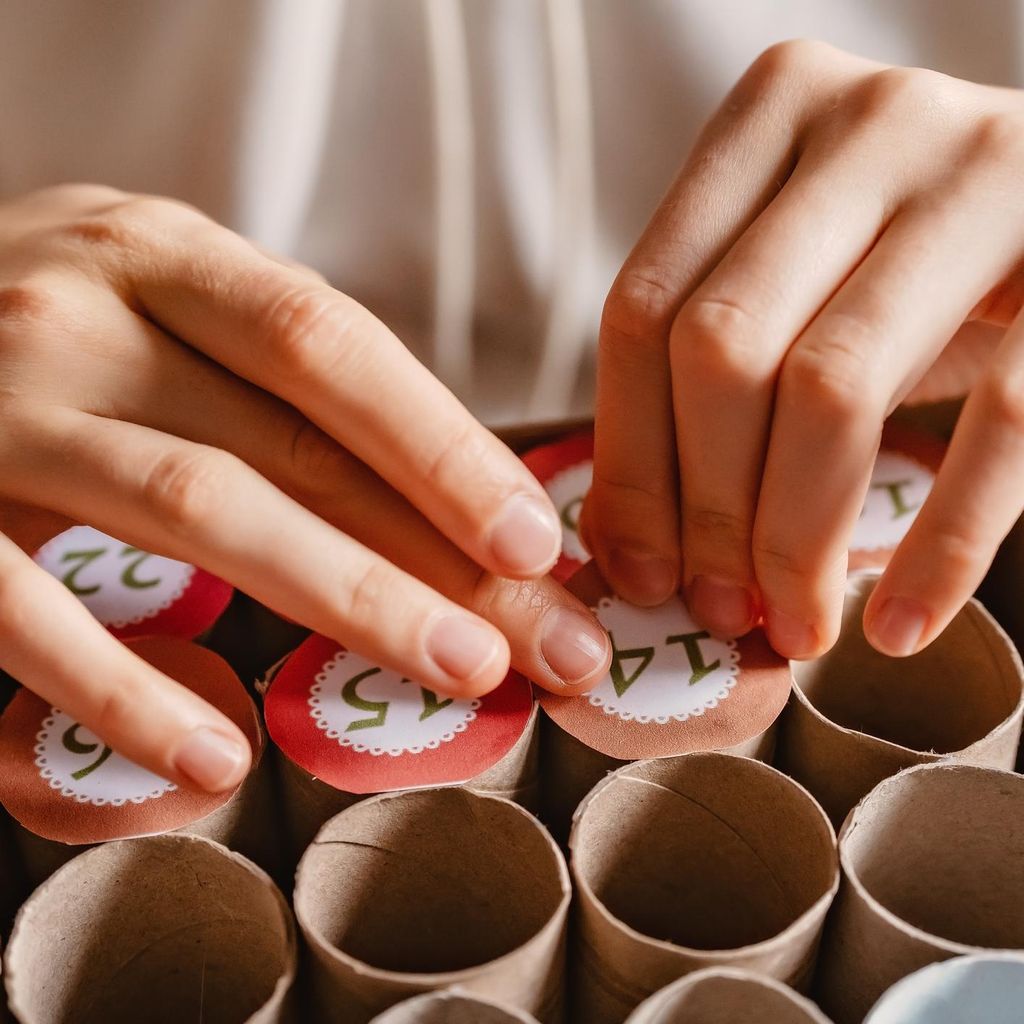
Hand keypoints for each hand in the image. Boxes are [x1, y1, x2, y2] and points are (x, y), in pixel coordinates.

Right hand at [0, 185, 609, 791]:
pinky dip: (123, 688)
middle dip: (440, 550)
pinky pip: (27, 613)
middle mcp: (78, 311)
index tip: (538, 538)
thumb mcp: (165, 305)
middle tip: (548, 639)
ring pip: (200, 507)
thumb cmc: (58, 329)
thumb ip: (282, 377)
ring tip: (459, 670)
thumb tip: (456, 497)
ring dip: (346, 598)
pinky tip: (217, 753)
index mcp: (162, 255)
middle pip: (294, 439)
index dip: (444, 445)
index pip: (333, 346)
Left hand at [583, 41, 1023, 659]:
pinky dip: (942, 545)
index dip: (630, 462)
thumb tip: (623, 543)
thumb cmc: (902, 269)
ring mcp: (983, 172)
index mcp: (768, 113)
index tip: (638, 570)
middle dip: (707, 510)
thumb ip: (702, 381)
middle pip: (723, 349)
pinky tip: (895, 624)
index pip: (643, 310)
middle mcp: (868, 123)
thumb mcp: (794, 289)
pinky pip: (1000, 419)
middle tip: (719, 609)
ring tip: (794, 624)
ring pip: (833, 386)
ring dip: (797, 537)